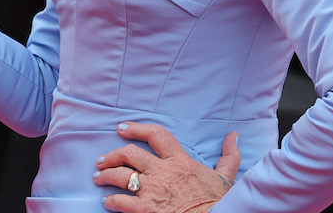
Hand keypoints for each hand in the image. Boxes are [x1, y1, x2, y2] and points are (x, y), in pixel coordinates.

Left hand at [94, 122, 239, 211]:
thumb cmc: (217, 202)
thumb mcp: (226, 175)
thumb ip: (229, 154)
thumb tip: (233, 136)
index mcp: (179, 160)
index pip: (156, 135)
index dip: (136, 128)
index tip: (122, 128)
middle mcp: (162, 172)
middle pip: (130, 154)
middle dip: (112, 155)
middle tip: (103, 159)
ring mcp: (152, 191)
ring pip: (121, 176)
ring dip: (107, 175)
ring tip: (99, 177)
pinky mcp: (146, 210)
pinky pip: (122, 202)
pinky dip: (111, 201)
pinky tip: (107, 201)